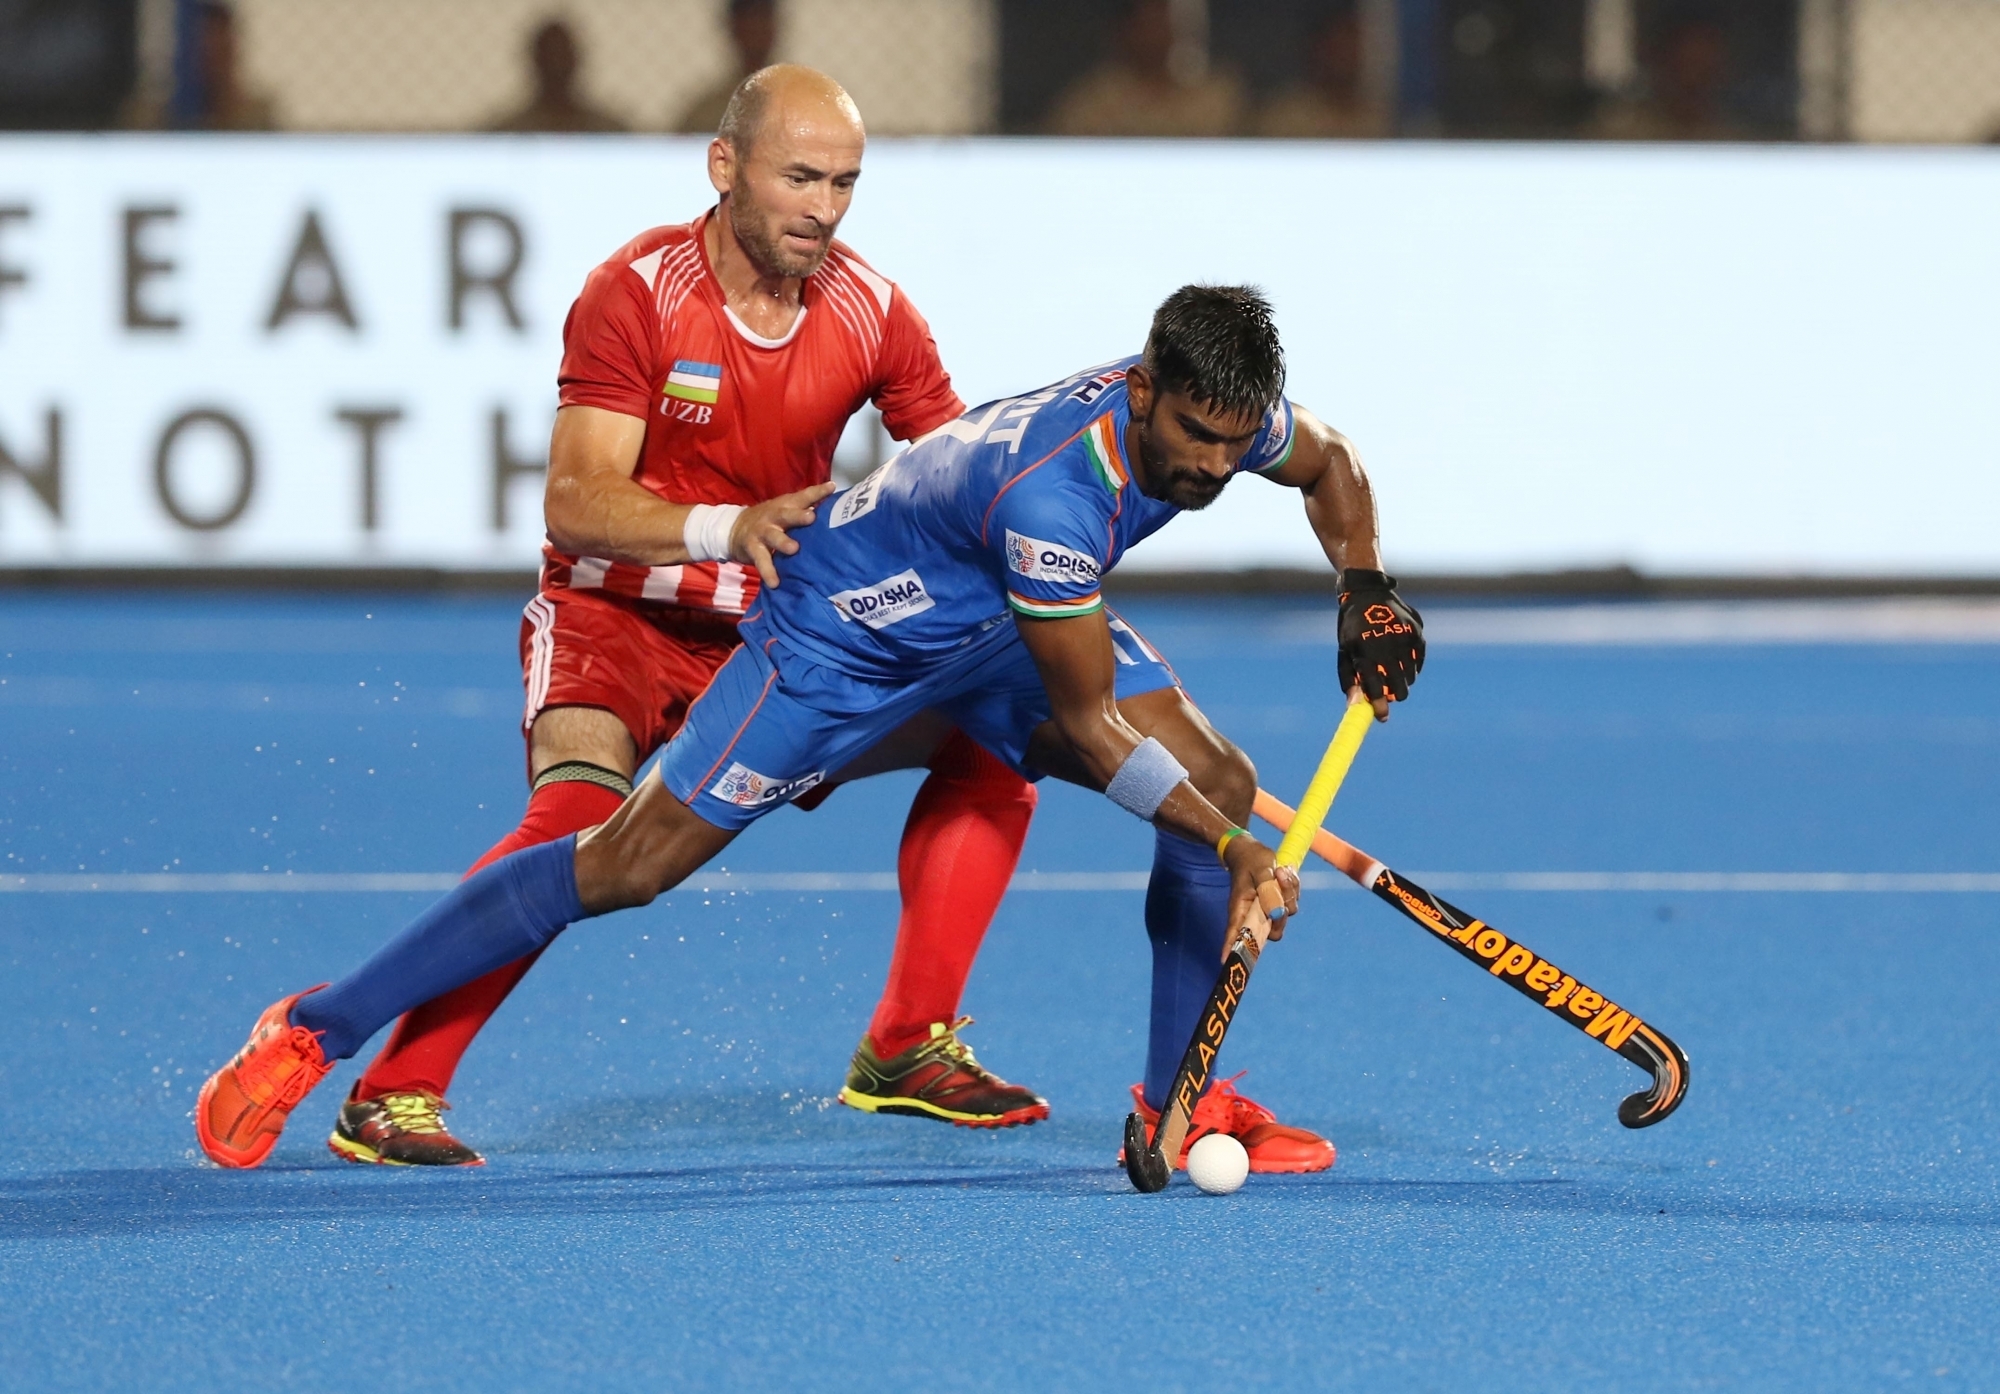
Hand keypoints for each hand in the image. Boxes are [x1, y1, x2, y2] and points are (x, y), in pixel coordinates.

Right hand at [730, 481, 838, 587]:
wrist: (734, 529)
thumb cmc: (770, 520)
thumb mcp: (785, 510)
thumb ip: (805, 508)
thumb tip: (833, 504)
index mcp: (785, 505)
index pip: (802, 496)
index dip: (817, 492)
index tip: (831, 488)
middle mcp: (774, 516)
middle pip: (786, 514)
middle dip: (798, 516)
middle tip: (811, 517)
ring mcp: (762, 532)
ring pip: (773, 537)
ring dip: (783, 542)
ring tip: (794, 549)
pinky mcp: (753, 548)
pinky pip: (761, 561)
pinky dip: (768, 572)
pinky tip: (775, 583)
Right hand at [1221, 835, 1300, 957]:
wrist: (1250, 850)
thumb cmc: (1251, 859)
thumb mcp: (1261, 869)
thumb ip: (1269, 891)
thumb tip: (1277, 914)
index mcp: (1241, 908)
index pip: (1237, 932)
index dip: (1233, 948)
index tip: (1227, 962)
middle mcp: (1254, 914)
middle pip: (1274, 931)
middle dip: (1283, 913)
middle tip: (1280, 882)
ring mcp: (1267, 910)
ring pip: (1286, 914)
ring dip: (1289, 892)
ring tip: (1280, 871)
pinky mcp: (1277, 904)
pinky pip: (1292, 903)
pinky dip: (1292, 888)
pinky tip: (1284, 872)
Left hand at [1337, 568, 1423, 716]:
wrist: (1368, 594)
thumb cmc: (1352, 628)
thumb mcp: (1344, 651)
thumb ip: (1349, 679)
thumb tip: (1354, 706)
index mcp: (1363, 652)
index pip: (1374, 687)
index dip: (1380, 705)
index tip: (1382, 717)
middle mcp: (1385, 645)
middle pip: (1399, 687)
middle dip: (1394, 695)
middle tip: (1388, 693)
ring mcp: (1404, 639)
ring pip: (1410, 677)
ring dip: (1402, 680)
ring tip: (1389, 668)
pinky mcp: (1417, 633)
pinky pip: (1419, 663)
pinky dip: (1411, 666)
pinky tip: (1399, 657)